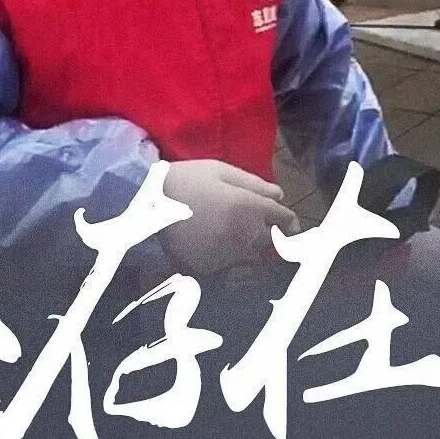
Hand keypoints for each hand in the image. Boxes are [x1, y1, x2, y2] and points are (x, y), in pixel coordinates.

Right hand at [161, 159, 298, 277]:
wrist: (148, 205)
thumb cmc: (185, 180)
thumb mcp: (220, 171)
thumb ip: (254, 183)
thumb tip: (280, 195)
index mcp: (249, 206)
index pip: (285, 219)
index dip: (291, 222)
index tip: (291, 225)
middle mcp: (244, 233)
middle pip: (274, 243)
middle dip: (276, 239)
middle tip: (272, 236)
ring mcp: (228, 253)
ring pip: (255, 257)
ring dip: (257, 251)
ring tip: (245, 244)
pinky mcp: (212, 268)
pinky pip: (232, 267)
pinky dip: (233, 261)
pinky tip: (222, 250)